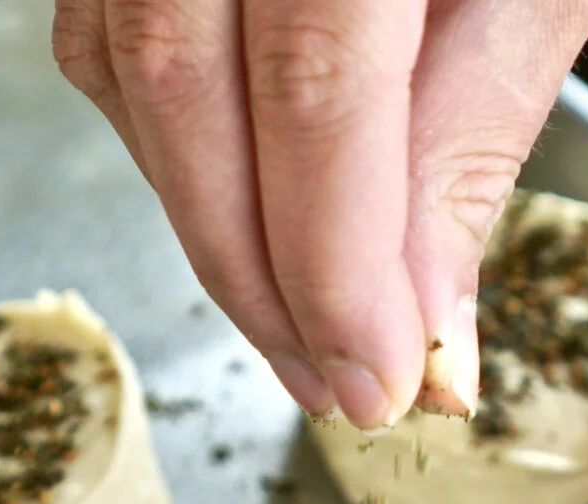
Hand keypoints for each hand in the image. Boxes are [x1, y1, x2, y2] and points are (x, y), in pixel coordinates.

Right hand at [53, 0, 587, 429]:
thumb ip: (478, 122)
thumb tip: (421, 315)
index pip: (313, 83)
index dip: (334, 255)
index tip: (378, 378)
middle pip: (186, 89)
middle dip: (257, 270)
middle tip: (333, 384)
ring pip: (127, 66)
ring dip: (206, 219)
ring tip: (299, 320)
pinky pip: (109, 26)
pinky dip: (173, 138)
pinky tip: (242, 205)